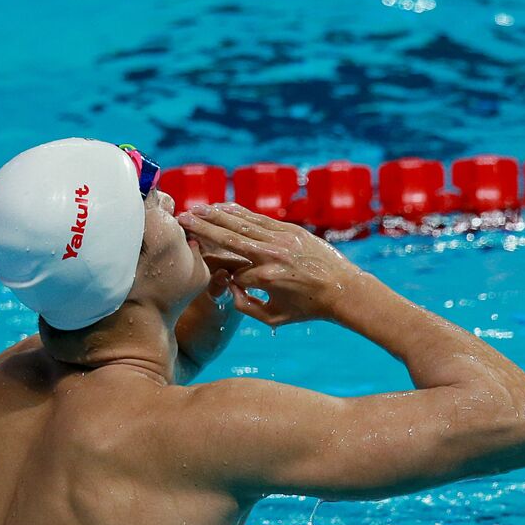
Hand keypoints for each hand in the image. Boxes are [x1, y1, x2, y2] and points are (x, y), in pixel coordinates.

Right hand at [177, 203, 362, 326]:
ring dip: (216, 215)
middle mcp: (271, 256)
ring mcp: (282, 240)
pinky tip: (222, 207)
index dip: (214, 268)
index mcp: (266, 279)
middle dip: (202, 228)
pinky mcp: (290, 230)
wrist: (344, 289)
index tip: (197, 261)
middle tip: (180, 219)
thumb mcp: (274, 317)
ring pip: (241, 223)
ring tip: (195, 210)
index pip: (230, 270)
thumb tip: (229, 288)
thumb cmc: (308, 308)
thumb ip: (246, 307)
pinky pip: (258, 218)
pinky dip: (238, 212)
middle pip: (228, 238)